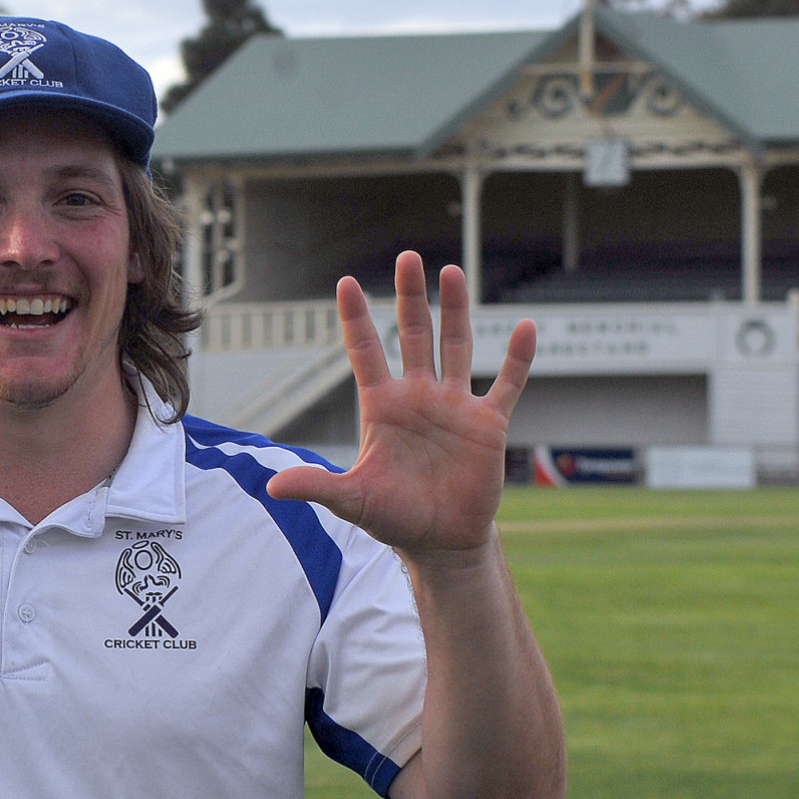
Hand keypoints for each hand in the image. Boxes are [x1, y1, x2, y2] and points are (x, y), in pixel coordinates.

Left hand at [267, 251, 534, 566]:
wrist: (439, 541)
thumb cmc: (393, 517)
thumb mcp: (351, 500)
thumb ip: (316, 486)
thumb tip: (272, 487)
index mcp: (382, 407)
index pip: (365, 352)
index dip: (356, 319)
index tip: (346, 282)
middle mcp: (418, 396)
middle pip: (413, 335)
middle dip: (410, 297)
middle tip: (406, 257)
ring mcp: (455, 406)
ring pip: (456, 346)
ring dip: (456, 311)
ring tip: (452, 271)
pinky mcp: (488, 424)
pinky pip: (507, 384)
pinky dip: (518, 358)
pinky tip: (525, 327)